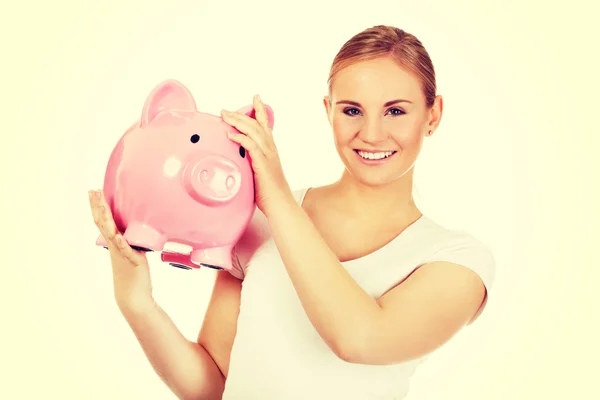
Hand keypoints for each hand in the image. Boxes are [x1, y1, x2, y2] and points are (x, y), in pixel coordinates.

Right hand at [88, 189, 153, 312]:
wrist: (133, 296)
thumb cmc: (133, 274)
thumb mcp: (131, 252)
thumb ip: (130, 240)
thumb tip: (133, 229)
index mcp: (115, 242)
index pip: (104, 221)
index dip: (98, 206)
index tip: (94, 191)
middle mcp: (115, 246)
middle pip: (103, 224)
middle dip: (98, 206)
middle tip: (93, 190)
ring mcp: (121, 254)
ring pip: (111, 234)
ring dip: (106, 220)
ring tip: (102, 206)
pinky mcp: (132, 262)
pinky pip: (125, 251)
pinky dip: (121, 243)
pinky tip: (117, 236)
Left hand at [221, 95, 293, 214]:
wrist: (281, 205)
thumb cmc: (270, 193)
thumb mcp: (260, 174)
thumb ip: (252, 165)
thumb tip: (240, 162)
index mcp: (271, 151)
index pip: (265, 126)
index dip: (260, 111)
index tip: (256, 98)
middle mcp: (270, 150)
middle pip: (256, 125)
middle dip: (241, 114)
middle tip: (225, 109)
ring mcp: (267, 156)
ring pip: (253, 132)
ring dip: (238, 122)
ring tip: (224, 116)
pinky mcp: (262, 164)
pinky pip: (251, 146)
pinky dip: (240, 138)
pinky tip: (230, 134)